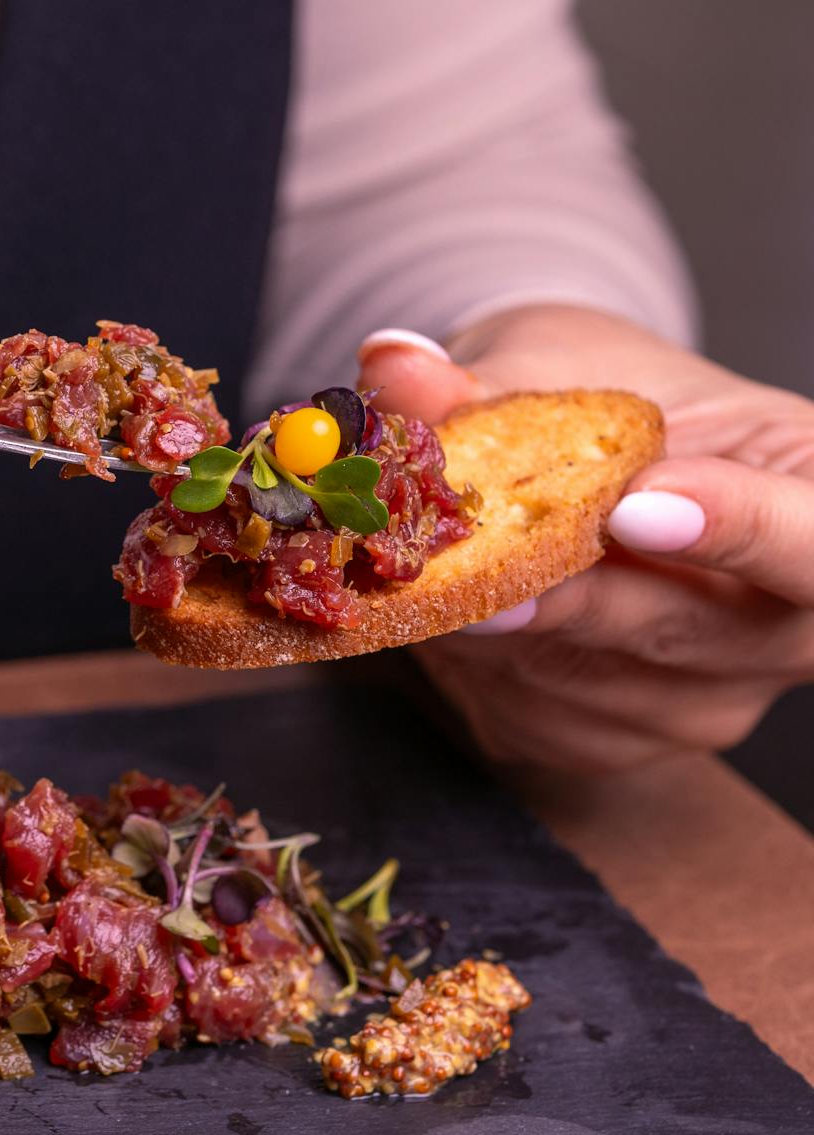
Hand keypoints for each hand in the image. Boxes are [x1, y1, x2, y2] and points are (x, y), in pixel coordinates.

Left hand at [356, 305, 813, 772]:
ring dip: (492, 622)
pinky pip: (529, 709)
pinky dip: (466, 659)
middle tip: (479, 576)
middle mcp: (784, 618)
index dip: (743, 530)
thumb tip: (395, 365)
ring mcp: (701, 696)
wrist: (554, 474)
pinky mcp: (610, 739)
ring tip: (425, 562)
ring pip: (587, 673)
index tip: (636, 508)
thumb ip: (489, 376)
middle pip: (690, 627)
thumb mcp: (554, 359)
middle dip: (570, 595)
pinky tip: (442, 608)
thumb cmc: (594, 405)